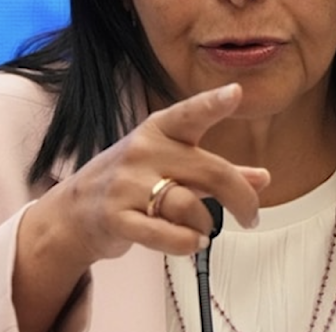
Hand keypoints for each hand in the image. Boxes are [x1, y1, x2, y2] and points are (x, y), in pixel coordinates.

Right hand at [31, 83, 269, 267]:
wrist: (72, 212)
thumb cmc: (132, 182)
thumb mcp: (174, 166)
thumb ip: (217, 172)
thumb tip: (263, 178)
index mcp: (159, 129)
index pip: (190, 113)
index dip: (213, 103)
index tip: (236, 92)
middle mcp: (144, 150)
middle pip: (210, 171)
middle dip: (241, 198)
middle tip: (252, 217)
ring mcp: (127, 184)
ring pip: (189, 206)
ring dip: (205, 225)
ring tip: (202, 231)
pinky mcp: (116, 217)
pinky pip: (166, 234)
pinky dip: (187, 243)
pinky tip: (192, 242)